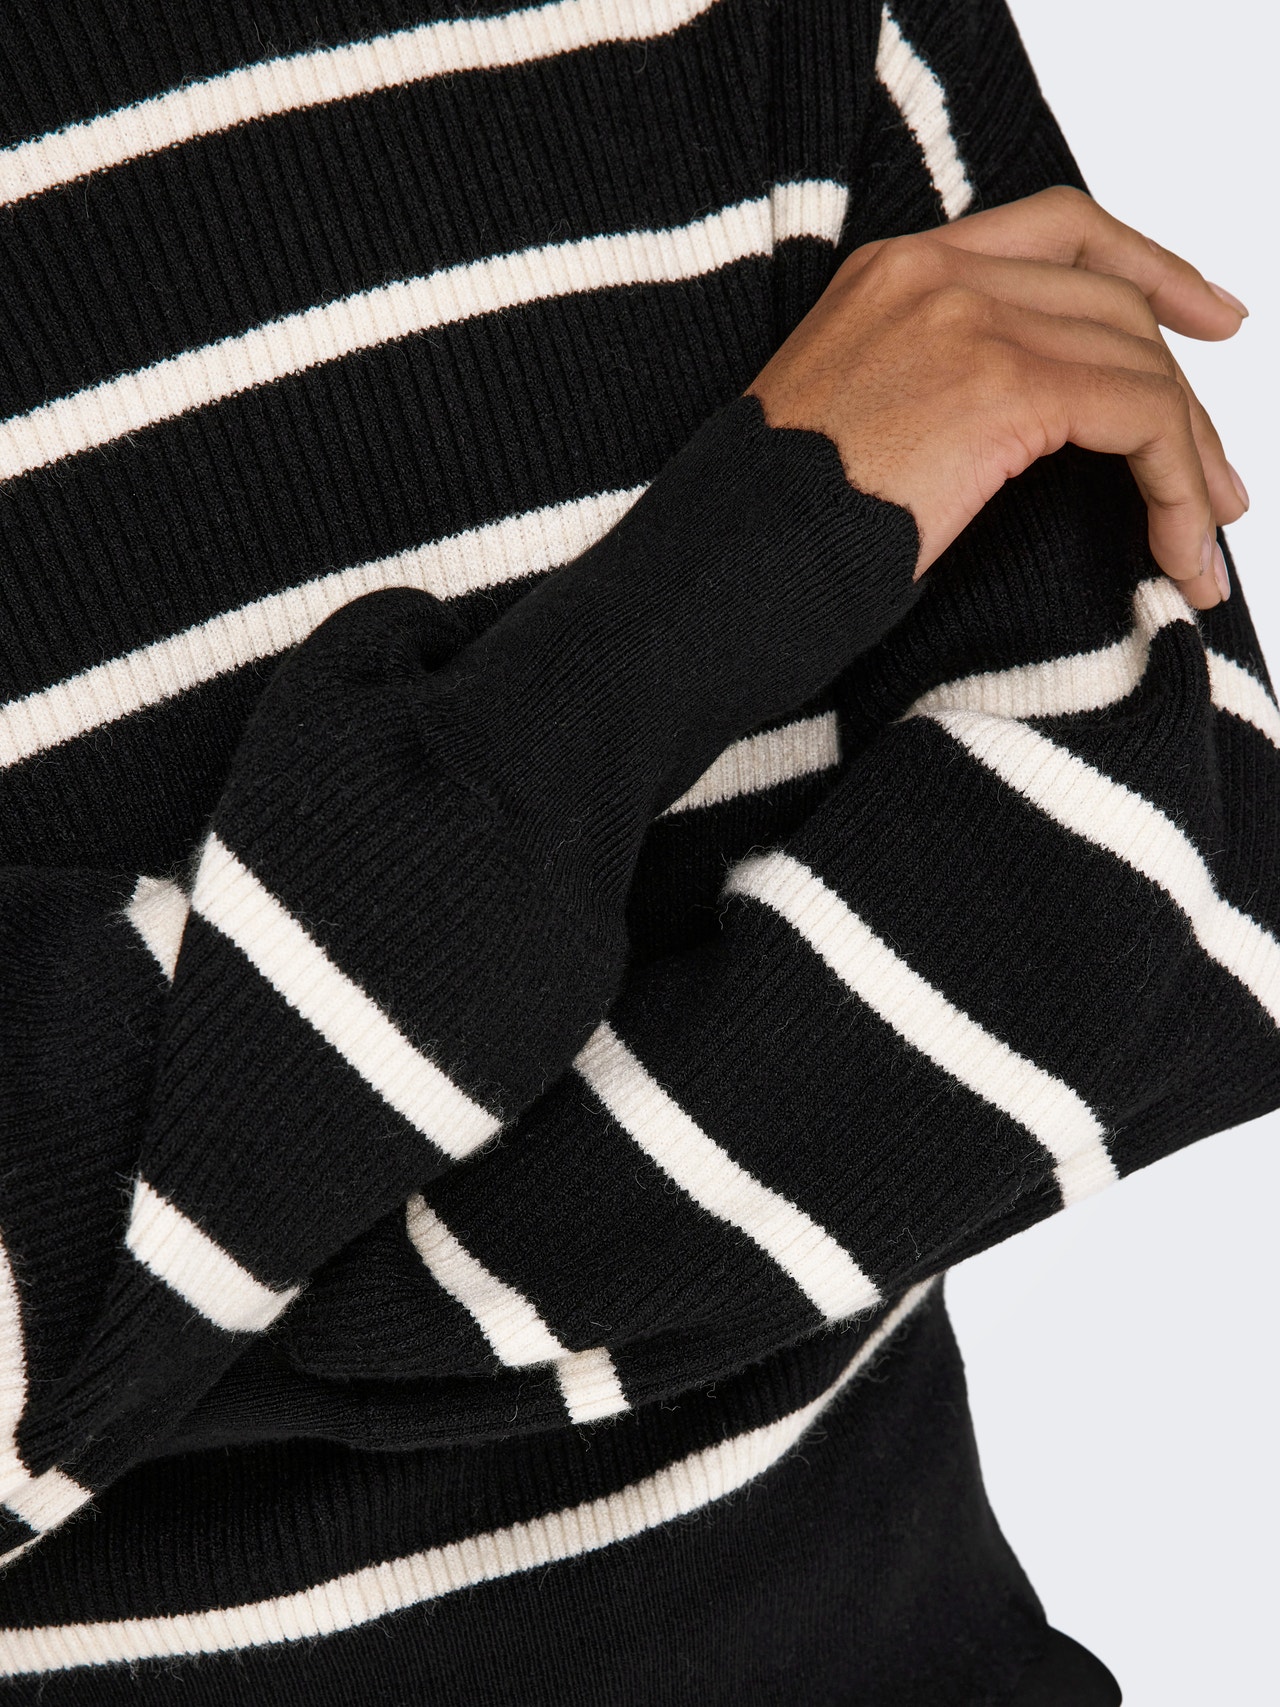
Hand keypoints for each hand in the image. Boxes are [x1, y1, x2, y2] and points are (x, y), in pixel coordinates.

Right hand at [747, 185, 1248, 608]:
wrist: (713, 572)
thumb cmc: (764, 532)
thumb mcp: (849, 423)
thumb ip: (934, 383)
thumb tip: (1035, 422)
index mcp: (890, 271)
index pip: (1059, 229)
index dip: (1150, 267)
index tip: (1208, 320)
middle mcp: (932, 273)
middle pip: (1112, 299)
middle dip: (1182, 391)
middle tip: (1212, 481)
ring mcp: (964, 320)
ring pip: (1138, 360)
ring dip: (1188, 455)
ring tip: (1200, 537)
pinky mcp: (998, 388)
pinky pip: (1138, 415)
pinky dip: (1177, 481)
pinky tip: (1178, 548)